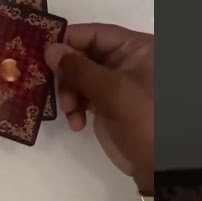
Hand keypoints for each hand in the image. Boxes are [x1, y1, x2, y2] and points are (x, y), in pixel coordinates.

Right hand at [45, 23, 153, 191]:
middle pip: (83, 54)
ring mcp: (117, 82)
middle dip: (68, 74)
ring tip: (69, 112)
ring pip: (79, 75)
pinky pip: (84, 94)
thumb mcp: (112, 92)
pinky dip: (76, 107)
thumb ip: (79, 68)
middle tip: (57, 91)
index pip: (94, 33)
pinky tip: (76, 124)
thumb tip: (50, 49)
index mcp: (136, 48)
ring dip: (69, 94)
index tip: (43, 54)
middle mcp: (126, 60)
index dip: (68, 41)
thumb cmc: (143, 120)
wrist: (158, 167)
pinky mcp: (109, 101)